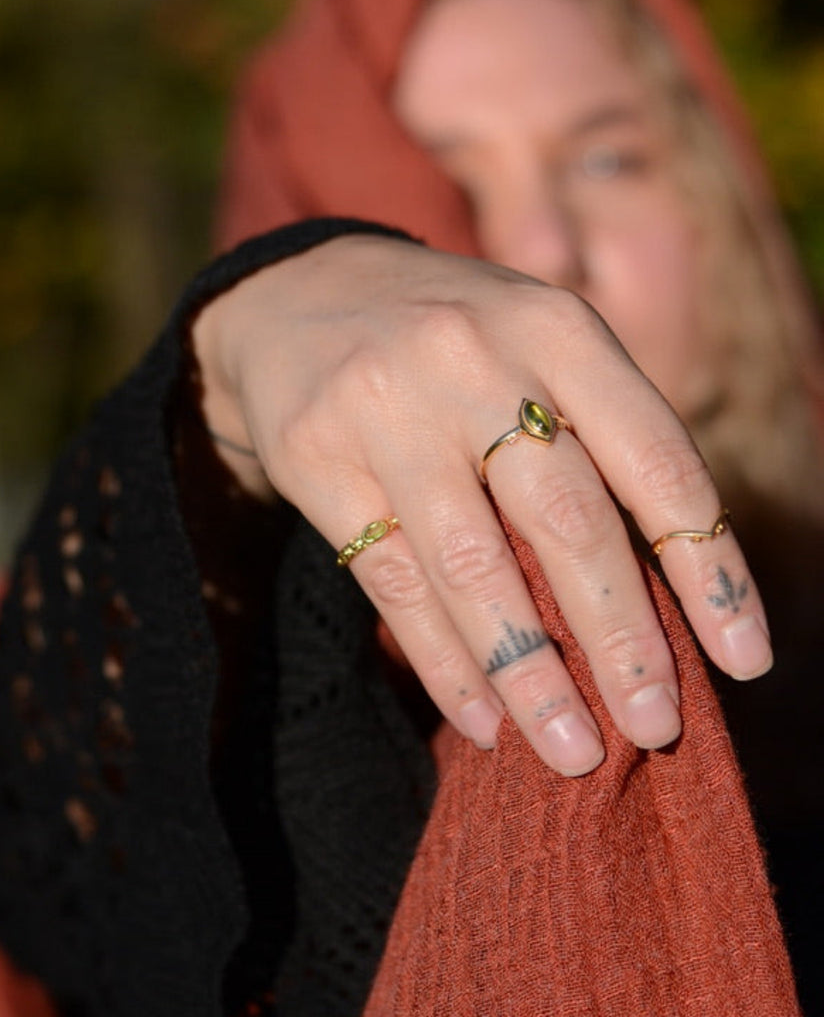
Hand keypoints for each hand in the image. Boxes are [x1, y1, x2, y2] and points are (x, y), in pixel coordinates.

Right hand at [192, 234, 771, 775]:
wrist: (300, 292)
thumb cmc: (450, 342)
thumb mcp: (535, 350)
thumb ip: (592, 442)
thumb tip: (654, 602)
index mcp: (556, 329)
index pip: (656, 457)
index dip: (707, 566)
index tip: (742, 661)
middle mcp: (474, 359)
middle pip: (566, 521)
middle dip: (621, 637)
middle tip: (655, 729)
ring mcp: (386, 408)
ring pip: (472, 565)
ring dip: (530, 672)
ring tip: (572, 750)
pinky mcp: (316, 457)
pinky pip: (391, 580)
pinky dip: (444, 661)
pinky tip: (482, 718)